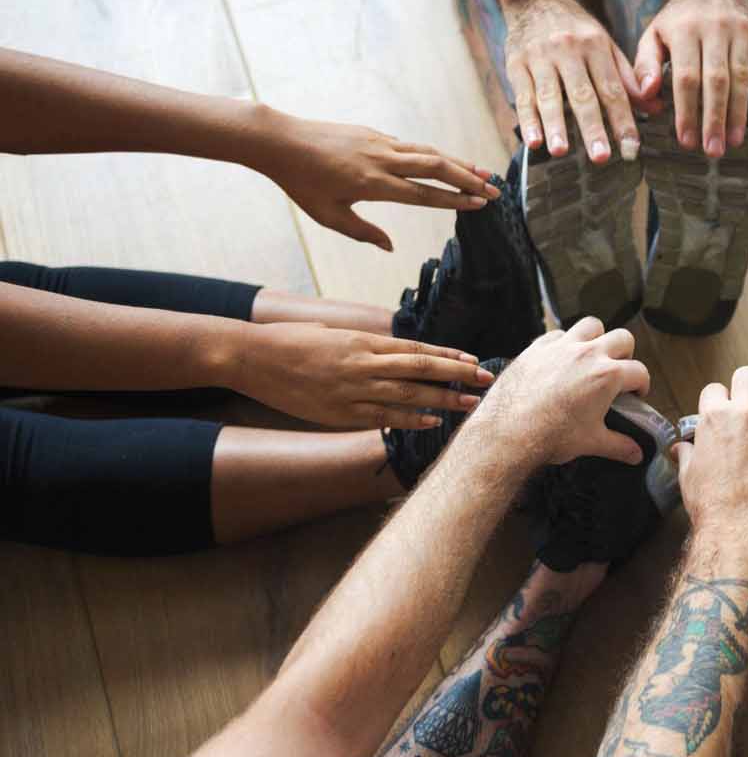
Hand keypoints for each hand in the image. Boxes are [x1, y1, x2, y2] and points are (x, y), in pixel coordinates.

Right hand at [231, 323, 490, 428]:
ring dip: (442, 400)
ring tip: (469, 404)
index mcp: (363, 342)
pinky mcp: (339, 412)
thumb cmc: (292, 341)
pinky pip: (381, 417)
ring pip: (407, 395)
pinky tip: (431, 422)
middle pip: (420, 370)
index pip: (415, 349)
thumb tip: (393, 350)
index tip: (471, 360)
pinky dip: (409, 419)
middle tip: (485, 380)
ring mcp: (352, 390)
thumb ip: (365, 344)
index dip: (446, 356)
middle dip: (456, 376)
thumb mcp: (334, 334)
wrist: (252, 357)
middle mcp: (363, 363)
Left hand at [252, 109, 499, 251]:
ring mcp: (380, 143)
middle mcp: (383, 161)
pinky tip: (446, 162)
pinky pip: (411, 146)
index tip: (479, 204)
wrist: (281, 141)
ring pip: (428, 152)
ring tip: (481, 172)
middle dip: (468, 179)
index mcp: (374, 185)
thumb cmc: (301, 183)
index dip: (454, 200)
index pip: (424, 194)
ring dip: (458, 162)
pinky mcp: (374, 133)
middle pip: (436, 167)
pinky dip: (434, 154)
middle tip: (494, 190)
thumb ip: (363, 233)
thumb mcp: (329, 217)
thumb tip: (390, 247)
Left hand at [472, 317, 651, 465]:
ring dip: (597, 337)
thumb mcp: (592, 442)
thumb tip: (635, 453)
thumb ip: (619, 446)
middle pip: (622, 338)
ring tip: (592, 355)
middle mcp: (588, 354)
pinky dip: (564, 341)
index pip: (640, 371)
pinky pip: (558, 333)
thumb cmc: (551, 435)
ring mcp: (562, 347)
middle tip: (618, 372)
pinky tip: (561, 357)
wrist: (509, 430)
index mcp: (607, 376)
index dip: (642, 384)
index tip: (636, 394)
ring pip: (591, 325)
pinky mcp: (537, 347)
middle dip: (625, 355)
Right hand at [505, 0, 645, 162]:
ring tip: (561, 151)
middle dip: (592, 128)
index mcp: (596, 46)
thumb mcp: (605, 45)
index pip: (613, 89)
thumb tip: (656, 107)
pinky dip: (528, 120)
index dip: (623, 120)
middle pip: (583, 95)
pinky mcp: (516, 64)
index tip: (632, 148)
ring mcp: (540, 57)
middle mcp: (569, 50)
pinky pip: (523, 96)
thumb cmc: (577, 30)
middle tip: (601, 157)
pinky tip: (533, 141)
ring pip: (550, 96)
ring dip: (555, 125)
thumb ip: (627, 78)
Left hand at [635, 0, 747, 156]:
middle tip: (713, 151)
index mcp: (685, 30)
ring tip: (733, 143)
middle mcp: (715, 29)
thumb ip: (645, 64)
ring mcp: (741, 33)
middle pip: (717, 81)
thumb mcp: (654, 34)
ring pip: (743, 79)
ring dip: (739, 114)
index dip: (687, 111)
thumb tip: (648, 94)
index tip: (686, 141)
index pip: (687, 77)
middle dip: (715, 119)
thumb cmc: (678, 19)